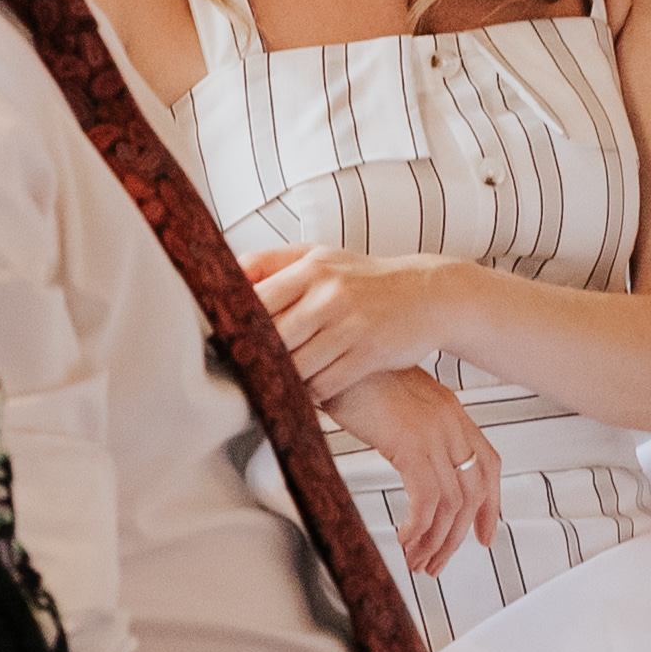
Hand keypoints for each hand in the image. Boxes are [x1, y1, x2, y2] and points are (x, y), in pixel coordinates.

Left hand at [248, 240, 467, 397]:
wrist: (428, 294)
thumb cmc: (366, 280)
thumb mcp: (324, 258)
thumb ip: (275, 263)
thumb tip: (227, 275)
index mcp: (312, 266)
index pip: (255, 298)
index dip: (235, 325)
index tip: (222, 342)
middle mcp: (329, 293)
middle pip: (272, 337)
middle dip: (255, 359)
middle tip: (242, 373)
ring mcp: (350, 324)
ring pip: (296, 366)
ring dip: (284, 380)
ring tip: (275, 384)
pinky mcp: (368, 353)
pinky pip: (324, 384)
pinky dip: (311, 393)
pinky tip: (309, 391)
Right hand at [326, 365, 499, 572]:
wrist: (329, 349)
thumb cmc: (350, 372)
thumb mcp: (392, 401)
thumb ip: (408, 428)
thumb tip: (409, 465)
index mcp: (448, 408)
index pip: (488, 463)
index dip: (491, 504)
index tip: (484, 534)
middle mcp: (448, 419)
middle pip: (475, 491)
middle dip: (458, 536)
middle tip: (436, 561)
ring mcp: (433, 430)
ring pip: (452, 503)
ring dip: (436, 540)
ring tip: (416, 559)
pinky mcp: (410, 441)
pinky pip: (428, 500)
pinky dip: (419, 528)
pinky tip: (403, 537)